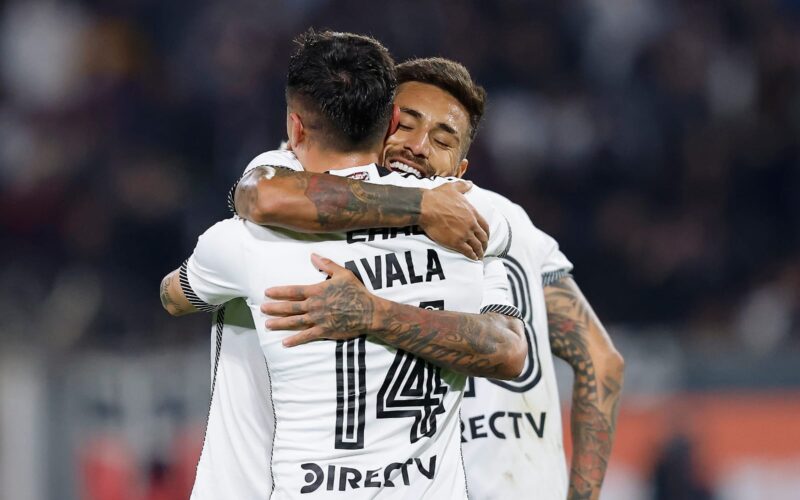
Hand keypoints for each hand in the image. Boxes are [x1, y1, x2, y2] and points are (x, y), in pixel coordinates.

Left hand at [261, 253, 376, 346]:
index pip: (293, 291)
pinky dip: (295, 340)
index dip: (279, 291)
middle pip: (290, 307)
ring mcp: (318, 319)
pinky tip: (284, 342)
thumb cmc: (357, 291)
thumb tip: (313, 255)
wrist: (369, 311)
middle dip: (274, 308)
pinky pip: (307, 336)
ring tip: (268, 325)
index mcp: (317, 291)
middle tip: (262, 309)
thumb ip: (327, 265)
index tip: (267, 292)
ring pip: (295, 322)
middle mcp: (315, 305)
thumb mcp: (343, 273)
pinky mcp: (324, 331)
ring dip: (280, 323)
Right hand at [419, 181, 488, 259]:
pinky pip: (468, 251)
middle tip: (484, 248)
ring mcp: (464, 234)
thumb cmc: (437, 196)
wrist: (426, 207)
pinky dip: (472, 256)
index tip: (486, 237)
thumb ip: (463, 186)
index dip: (486, 233)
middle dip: (484, 244)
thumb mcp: (452, 187)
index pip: (485, 225)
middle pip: (483, 237)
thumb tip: (470, 183)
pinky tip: (473, 258)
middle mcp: (471, 224)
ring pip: (477, 246)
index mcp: (472, 212)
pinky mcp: (456, 242)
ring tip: (479, 256)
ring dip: (479, 252)